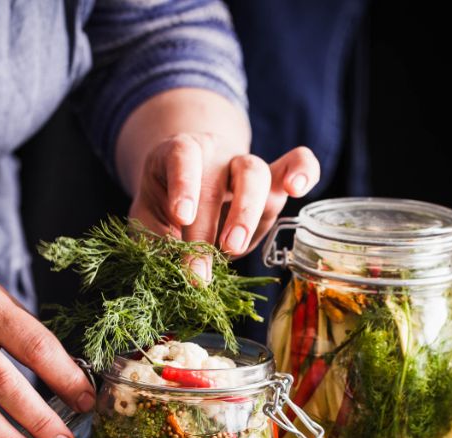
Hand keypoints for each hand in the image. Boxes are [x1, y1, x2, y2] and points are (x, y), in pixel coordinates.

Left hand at [129, 134, 319, 281]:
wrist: (189, 188)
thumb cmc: (165, 203)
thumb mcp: (148, 218)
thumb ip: (154, 239)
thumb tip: (169, 271)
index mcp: (179, 153)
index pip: (183, 157)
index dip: (184, 185)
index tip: (181, 217)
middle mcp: (215, 154)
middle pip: (220, 177)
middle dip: (211, 225)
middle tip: (202, 267)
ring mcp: (247, 165)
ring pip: (255, 174)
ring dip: (246, 213)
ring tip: (233, 248)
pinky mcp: (273, 182)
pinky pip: (297, 162)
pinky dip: (304, 170)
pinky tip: (300, 189)